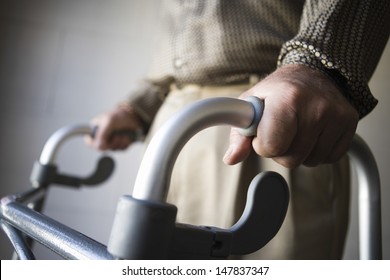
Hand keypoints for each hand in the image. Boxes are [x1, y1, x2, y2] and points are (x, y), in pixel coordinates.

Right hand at [85, 103, 142, 150]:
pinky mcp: (120, 144)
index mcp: (96, 129)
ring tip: (123, 135)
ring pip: (112, 149)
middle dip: (111, 143)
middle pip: (102, 148)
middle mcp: (102, 136)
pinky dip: (125, 144)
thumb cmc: (119, 116)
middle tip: (116, 137)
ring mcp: (111, 141)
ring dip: (119, 143)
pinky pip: (121, 149)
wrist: (133, 117)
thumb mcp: (109, 122)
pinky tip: (127, 137)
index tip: (102, 143)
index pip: (89, 141)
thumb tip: (99, 146)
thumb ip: (102, 134)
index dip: (93, 144)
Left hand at [223, 64, 358, 167]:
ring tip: (297, 129)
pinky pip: (329, 158)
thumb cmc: (278, 91)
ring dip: (299, 151)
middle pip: (291, 159)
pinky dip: (317, 151)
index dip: (262, 144)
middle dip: (280, 150)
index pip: (271, 146)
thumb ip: (239, 134)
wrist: (312, 73)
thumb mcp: (251, 105)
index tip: (263, 131)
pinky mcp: (350, 123)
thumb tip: (231, 158)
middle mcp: (316, 107)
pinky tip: (312, 132)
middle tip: (280, 130)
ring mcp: (336, 116)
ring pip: (310, 161)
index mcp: (287, 98)